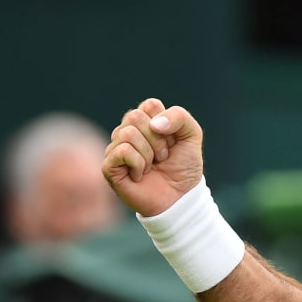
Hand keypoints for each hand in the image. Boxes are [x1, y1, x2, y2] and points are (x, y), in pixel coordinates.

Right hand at [103, 98, 204, 216]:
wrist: (180, 196)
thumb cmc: (184, 166)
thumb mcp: (192, 135)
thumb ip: (179, 117)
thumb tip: (154, 123)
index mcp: (146, 121)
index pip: (150, 105)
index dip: (166, 123)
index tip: (173, 140)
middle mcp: (128, 132)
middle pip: (135, 116)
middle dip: (157, 139)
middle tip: (163, 156)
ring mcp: (116, 149)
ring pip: (128, 133)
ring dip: (149, 153)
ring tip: (152, 166)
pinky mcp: (109, 166)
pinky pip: (122, 151)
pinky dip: (139, 163)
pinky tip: (141, 174)